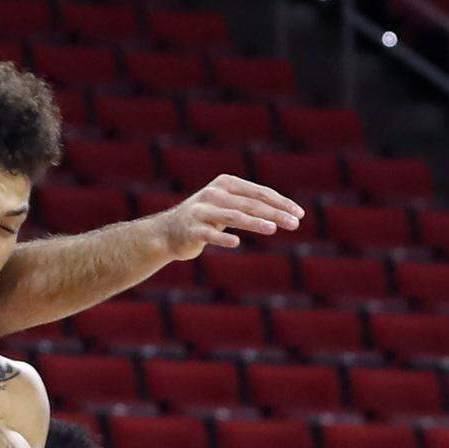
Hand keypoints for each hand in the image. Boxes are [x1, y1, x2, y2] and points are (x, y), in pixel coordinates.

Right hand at [158, 174, 304, 260]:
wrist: (168, 232)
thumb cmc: (206, 219)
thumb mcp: (228, 205)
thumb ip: (251, 204)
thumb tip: (287, 211)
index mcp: (225, 183)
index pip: (259, 192)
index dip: (281, 203)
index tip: (299, 214)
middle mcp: (213, 194)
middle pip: (250, 204)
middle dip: (275, 213)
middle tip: (295, 224)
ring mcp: (200, 212)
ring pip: (233, 216)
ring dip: (255, 222)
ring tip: (273, 229)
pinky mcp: (191, 230)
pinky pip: (210, 235)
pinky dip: (223, 238)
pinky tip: (236, 243)